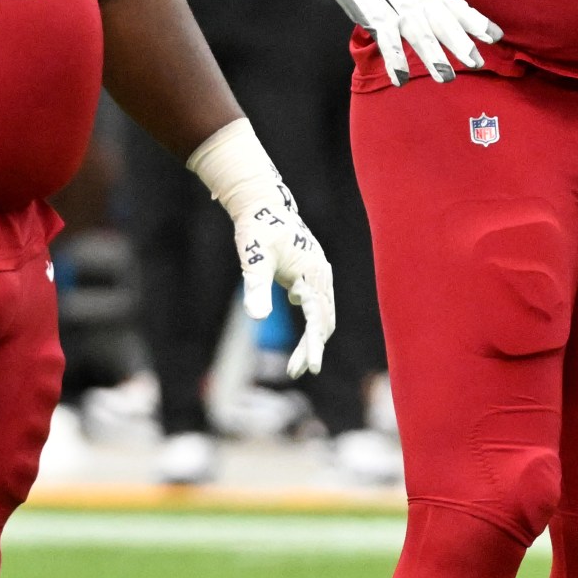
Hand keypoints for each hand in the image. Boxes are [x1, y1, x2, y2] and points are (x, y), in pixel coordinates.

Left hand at [188, 121, 334, 376]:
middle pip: (324, 321)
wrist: (263, 204)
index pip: (318, 317)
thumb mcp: (253, 258)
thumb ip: (255, 287)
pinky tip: (303, 340)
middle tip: (295, 372)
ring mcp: (319, 275)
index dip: (314, 344)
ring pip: (322, 315)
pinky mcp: (312, 275)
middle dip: (312, 348)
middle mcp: (321, 275)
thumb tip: (256, 318)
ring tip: (294, 366)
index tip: (310, 368)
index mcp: (312, 272)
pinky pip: (317, 306)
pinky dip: (312, 326)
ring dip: (312, 340)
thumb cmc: (257, 229)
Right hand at [291, 0, 500, 84]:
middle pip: (441, 21)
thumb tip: (452, 4)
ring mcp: (394, 3)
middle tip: (477, 62)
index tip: (496, 36)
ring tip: (446, 76)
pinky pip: (386, 39)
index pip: (454, 5)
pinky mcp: (372, 11)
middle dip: (460, 42)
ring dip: (432, 56)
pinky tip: (402, 78)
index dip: (475, 20)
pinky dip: (394, 58)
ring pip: (418, 32)